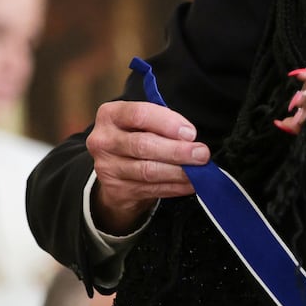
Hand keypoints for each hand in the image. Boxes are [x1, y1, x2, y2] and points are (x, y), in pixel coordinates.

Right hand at [86, 100, 209, 234]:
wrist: (115, 169)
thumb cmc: (136, 137)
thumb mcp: (143, 122)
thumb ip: (163, 124)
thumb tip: (189, 137)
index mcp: (110, 115)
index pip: (139, 114)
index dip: (167, 123)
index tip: (190, 133)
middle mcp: (103, 140)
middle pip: (143, 145)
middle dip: (178, 150)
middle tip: (201, 153)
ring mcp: (107, 167)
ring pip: (148, 171)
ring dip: (179, 172)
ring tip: (199, 170)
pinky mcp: (117, 190)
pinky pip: (152, 189)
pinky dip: (175, 187)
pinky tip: (191, 184)